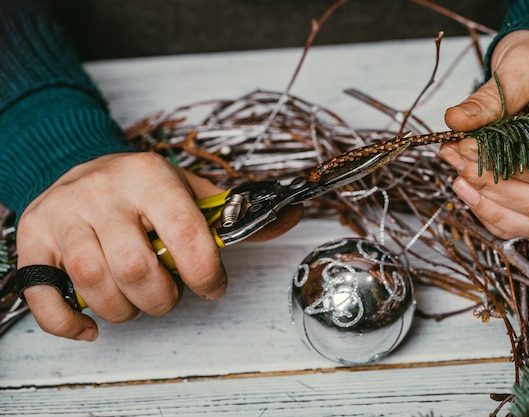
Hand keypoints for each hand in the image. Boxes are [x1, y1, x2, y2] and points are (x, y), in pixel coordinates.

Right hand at [17, 152, 301, 340]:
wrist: (78, 164)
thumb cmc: (141, 186)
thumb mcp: (188, 187)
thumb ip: (233, 210)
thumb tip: (290, 218)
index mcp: (150, 177)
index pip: (185, 233)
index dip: (205, 272)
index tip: (212, 287)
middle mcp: (104, 193)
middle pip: (138, 269)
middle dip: (164, 298)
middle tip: (170, 293)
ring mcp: (65, 215)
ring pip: (97, 285)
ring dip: (127, 310)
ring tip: (138, 298)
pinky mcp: (35, 240)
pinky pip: (44, 296)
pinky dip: (69, 323)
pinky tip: (90, 325)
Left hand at [440, 30, 528, 239]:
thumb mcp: (519, 67)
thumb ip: (491, 98)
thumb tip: (456, 121)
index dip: (502, 165)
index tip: (463, 146)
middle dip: (492, 185)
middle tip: (455, 159)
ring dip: (492, 207)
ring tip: (458, 180)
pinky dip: (497, 217)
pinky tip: (469, 194)